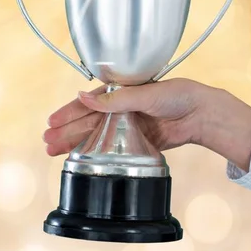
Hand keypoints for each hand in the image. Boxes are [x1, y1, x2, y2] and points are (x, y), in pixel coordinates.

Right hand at [43, 78, 250, 171]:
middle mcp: (124, 108)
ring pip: (99, 136)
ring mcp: (131, 126)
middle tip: (47, 142)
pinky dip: (100, 153)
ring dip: (79, 143)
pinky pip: (115, 148)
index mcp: (123, 91)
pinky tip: (85, 159)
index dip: (70, 112)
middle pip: (90, 121)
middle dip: (68, 130)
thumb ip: (114, 98)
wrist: (202, 113)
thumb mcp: (144, 93)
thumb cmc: (177, 94)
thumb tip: (84, 95)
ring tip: (56, 152)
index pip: (90, 102)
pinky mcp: (140, 142)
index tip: (52, 121)